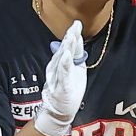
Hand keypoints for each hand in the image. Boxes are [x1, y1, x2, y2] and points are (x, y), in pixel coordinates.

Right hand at [33, 21, 86, 135]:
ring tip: (71, 36)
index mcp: (63, 64)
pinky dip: (65, 64)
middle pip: (65, 49)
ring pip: (63, 59)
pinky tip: (67, 56)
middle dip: (70, 37)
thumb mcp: (72, 72)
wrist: (59, 111)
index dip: (73, 36)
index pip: (69, 47)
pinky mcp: (62, 86)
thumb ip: (71, 58)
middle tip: (75, 26)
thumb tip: (69, 44)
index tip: (77, 24)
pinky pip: (63, 74)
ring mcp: (59, 76)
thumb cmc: (67, 91)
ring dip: (67, 47)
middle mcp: (58, 68)